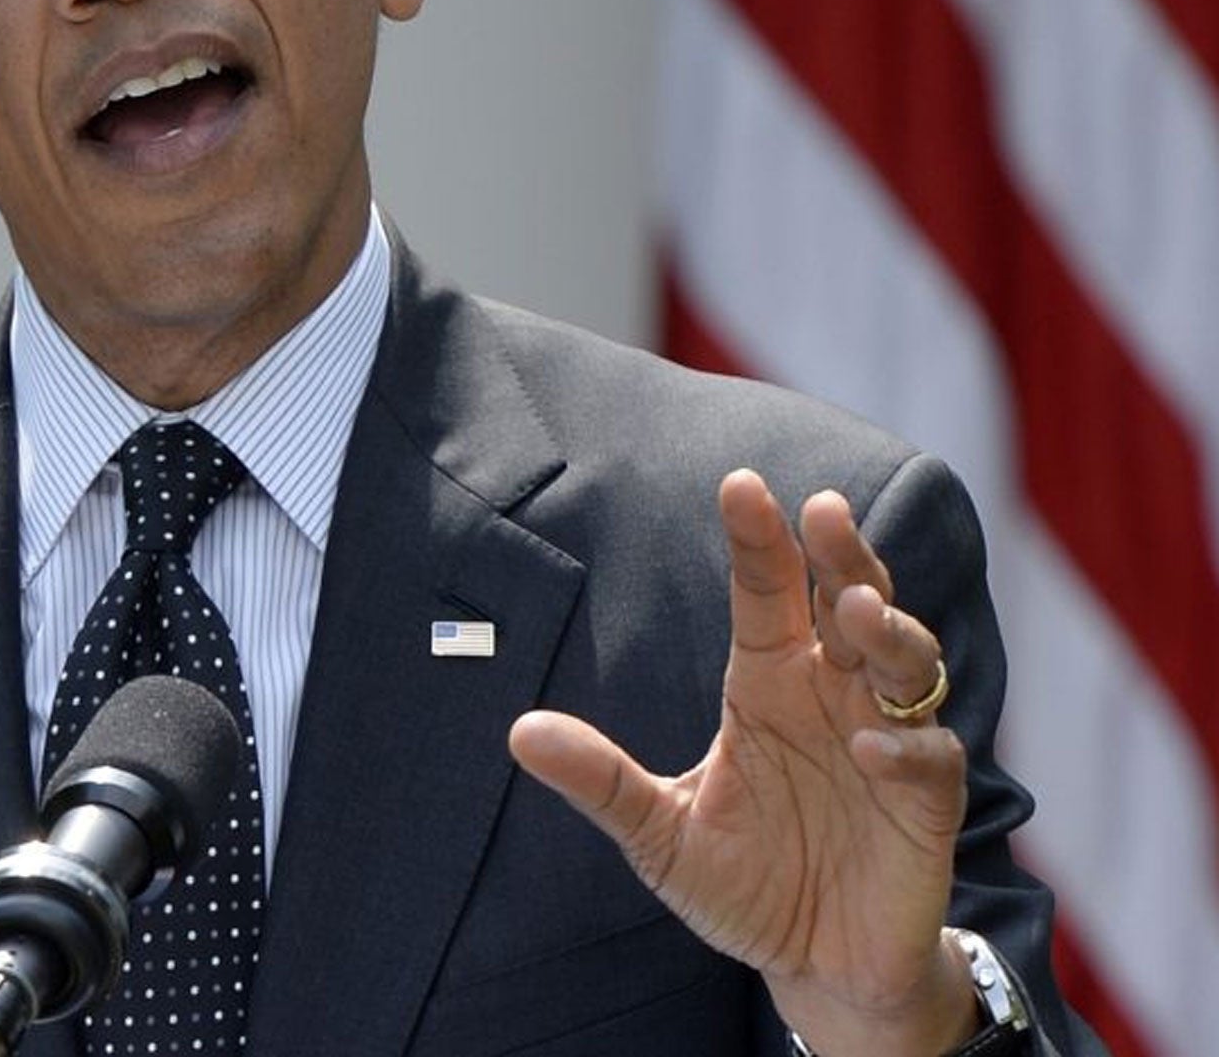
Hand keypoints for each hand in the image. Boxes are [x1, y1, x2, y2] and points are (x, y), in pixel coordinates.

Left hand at [509, 469, 978, 1055]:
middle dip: (842, 554)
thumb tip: (518, 732)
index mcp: (769, 680)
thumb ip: (601, 780)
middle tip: (822, 511)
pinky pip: (930, 759)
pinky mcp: (927, 803)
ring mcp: (886, 739)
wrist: (814, 965)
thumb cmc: (743, 883)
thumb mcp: (658, 833)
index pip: (767, 592)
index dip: (758, 540)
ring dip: (886, 629)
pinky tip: (869, 743)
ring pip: (906, 660)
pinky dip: (905, 746)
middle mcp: (832, 692)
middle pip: (849, 598)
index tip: (740, 485)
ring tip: (853, 610)